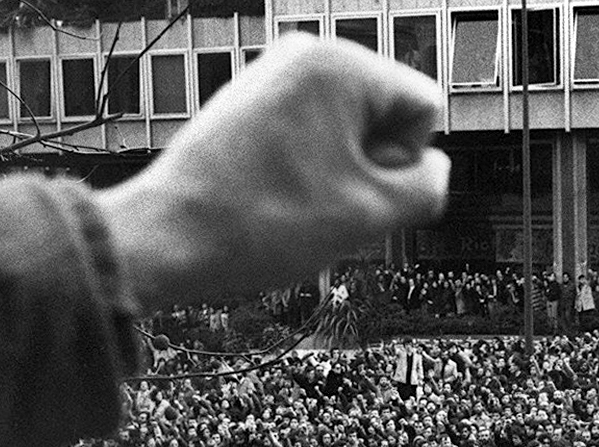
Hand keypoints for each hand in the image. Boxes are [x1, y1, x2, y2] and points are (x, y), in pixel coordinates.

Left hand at [104, 37, 447, 307]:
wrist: (168, 239)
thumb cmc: (261, 224)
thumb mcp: (373, 215)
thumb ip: (429, 186)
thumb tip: (431, 167)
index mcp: (338, 64)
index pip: (423, 110)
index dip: (404, 164)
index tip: (355, 190)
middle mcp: (305, 54)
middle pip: (387, 116)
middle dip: (373, 165)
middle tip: (324, 201)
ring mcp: (274, 75)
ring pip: (352, 131)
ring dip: (343, 174)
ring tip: (297, 201)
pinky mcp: (253, 102)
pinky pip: (315, 134)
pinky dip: (311, 170)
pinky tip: (278, 198)